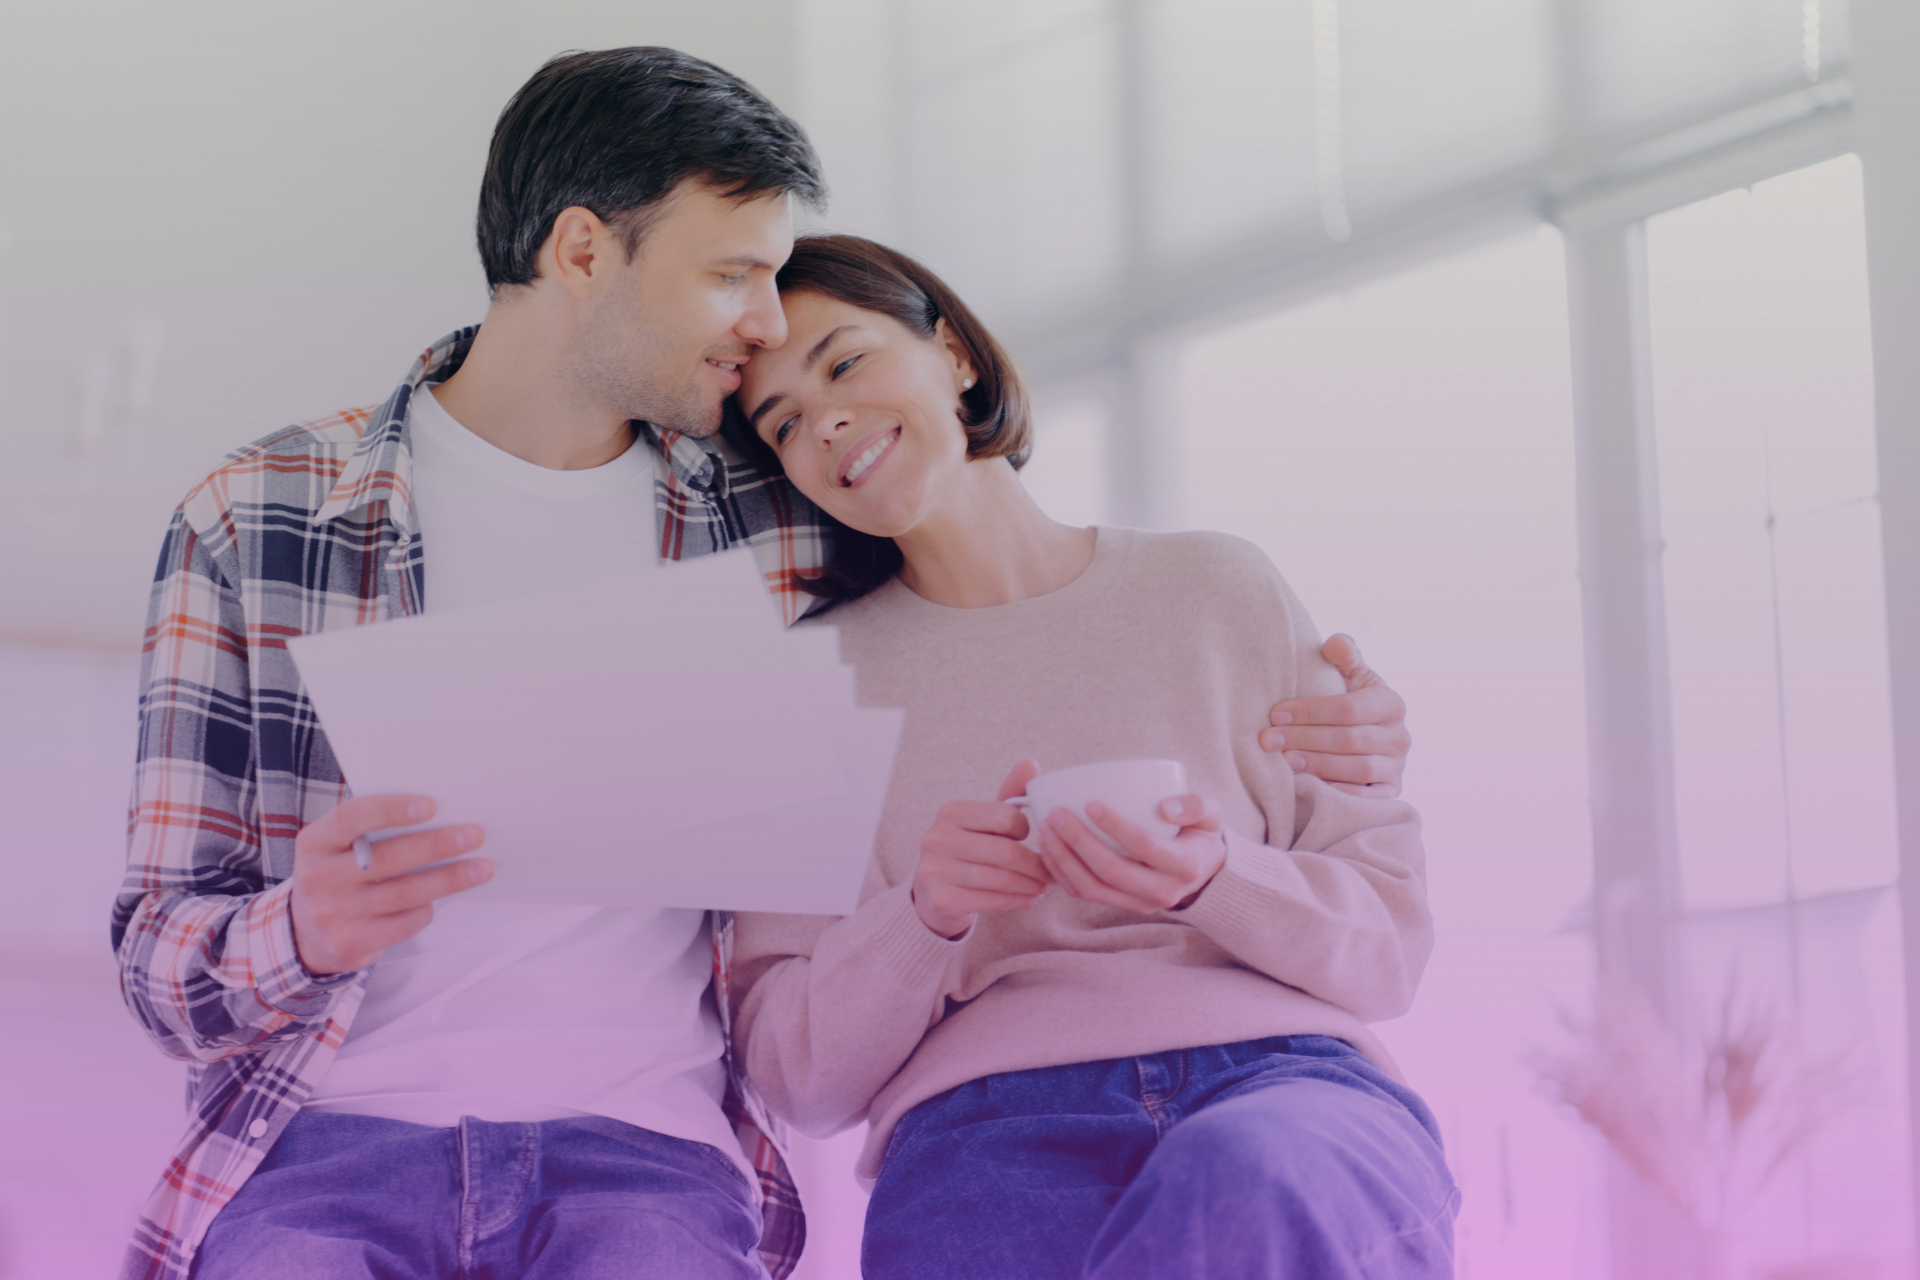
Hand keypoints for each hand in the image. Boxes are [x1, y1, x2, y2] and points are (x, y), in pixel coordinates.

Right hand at [290, 795, 491, 975]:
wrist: (305, 932)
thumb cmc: (340, 873)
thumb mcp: (339, 848)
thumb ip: (372, 830)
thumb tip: (441, 815)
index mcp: (314, 843)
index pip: (351, 818)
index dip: (391, 810)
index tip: (431, 805)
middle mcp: (317, 878)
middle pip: (387, 858)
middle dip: (437, 845)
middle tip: (475, 834)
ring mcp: (332, 914)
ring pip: (403, 893)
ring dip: (449, 879)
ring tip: (482, 868)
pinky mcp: (350, 943)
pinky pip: (402, 924)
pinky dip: (426, 910)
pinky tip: (441, 899)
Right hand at [912, 760, 1051, 938]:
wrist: (932, 893)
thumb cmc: (967, 851)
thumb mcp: (985, 821)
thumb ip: (1009, 794)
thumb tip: (1031, 764)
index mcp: (951, 812)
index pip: (1005, 817)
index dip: (1028, 831)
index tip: (1036, 840)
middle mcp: (938, 837)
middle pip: (1006, 852)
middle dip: (1037, 866)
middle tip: (1053, 874)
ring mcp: (936, 869)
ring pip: (1002, 879)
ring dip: (1031, 885)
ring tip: (1044, 887)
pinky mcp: (941, 899)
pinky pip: (992, 900)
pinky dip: (1018, 901)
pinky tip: (1030, 899)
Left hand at [1034, 793, 1226, 914]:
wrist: (1204, 869)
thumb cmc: (1201, 832)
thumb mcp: (1211, 813)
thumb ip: (1195, 805)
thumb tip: (1165, 807)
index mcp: (1184, 865)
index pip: (1143, 846)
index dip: (1115, 826)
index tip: (1090, 803)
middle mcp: (1162, 891)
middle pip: (1110, 871)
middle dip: (1077, 843)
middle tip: (1055, 815)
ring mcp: (1140, 903)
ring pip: (1093, 889)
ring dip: (1064, 861)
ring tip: (1045, 831)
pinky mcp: (1123, 906)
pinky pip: (1086, 895)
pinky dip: (1063, 874)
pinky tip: (1049, 850)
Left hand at [1261, 633, 1410, 797]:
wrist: (1363, 739)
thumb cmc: (1347, 703)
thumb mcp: (1349, 676)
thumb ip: (1344, 656)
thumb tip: (1334, 644)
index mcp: (1390, 703)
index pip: (1349, 708)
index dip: (1310, 712)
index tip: (1275, 714)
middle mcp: (1400, 736)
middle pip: (1350, 740)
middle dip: (1305, 739)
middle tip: (1269, 740)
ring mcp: (1397, 766)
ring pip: (1359, 769)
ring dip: (1319, 765)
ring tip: (1285, 762)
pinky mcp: (1391, 793)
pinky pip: (1370, 799)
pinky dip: (1342, 794)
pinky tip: (1310, 788)